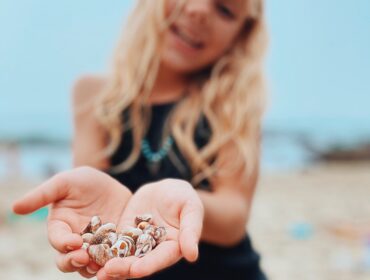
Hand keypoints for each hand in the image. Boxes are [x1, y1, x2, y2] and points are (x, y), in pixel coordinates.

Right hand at [12, 166, 131, 277]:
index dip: (63, 242)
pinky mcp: (112, 248)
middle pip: (68, 260)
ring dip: (92, 267)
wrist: (114, 184)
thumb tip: (15, 207)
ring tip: (102, 264)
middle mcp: (74, 240)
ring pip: (88, 266)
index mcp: (60, 226)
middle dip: (74, 261)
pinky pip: (110, 261)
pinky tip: (119, 263)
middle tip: (84, 258)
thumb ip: (43, 194)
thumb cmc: (86, 181)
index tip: (73, 241)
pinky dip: (111, 264)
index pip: (57, 239)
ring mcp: (93, 247)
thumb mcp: (66, 182)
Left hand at [97, 179, 203, 279]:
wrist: (165, 189)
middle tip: (107, 270)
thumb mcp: (190, 208)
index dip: (149, 265)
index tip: (136, 269)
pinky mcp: (124, 234)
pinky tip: (88, 250)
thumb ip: (191, 230)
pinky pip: (112, 243)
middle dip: (123, 268)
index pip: (160, 259)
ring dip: (109, 264)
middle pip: (138, 263)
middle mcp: (153, 251)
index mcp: (172, 247)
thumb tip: (192, 255)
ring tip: (93, 267)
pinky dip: (101, 248)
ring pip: (123, 257)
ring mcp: (137, 244)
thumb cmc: (183, 197)